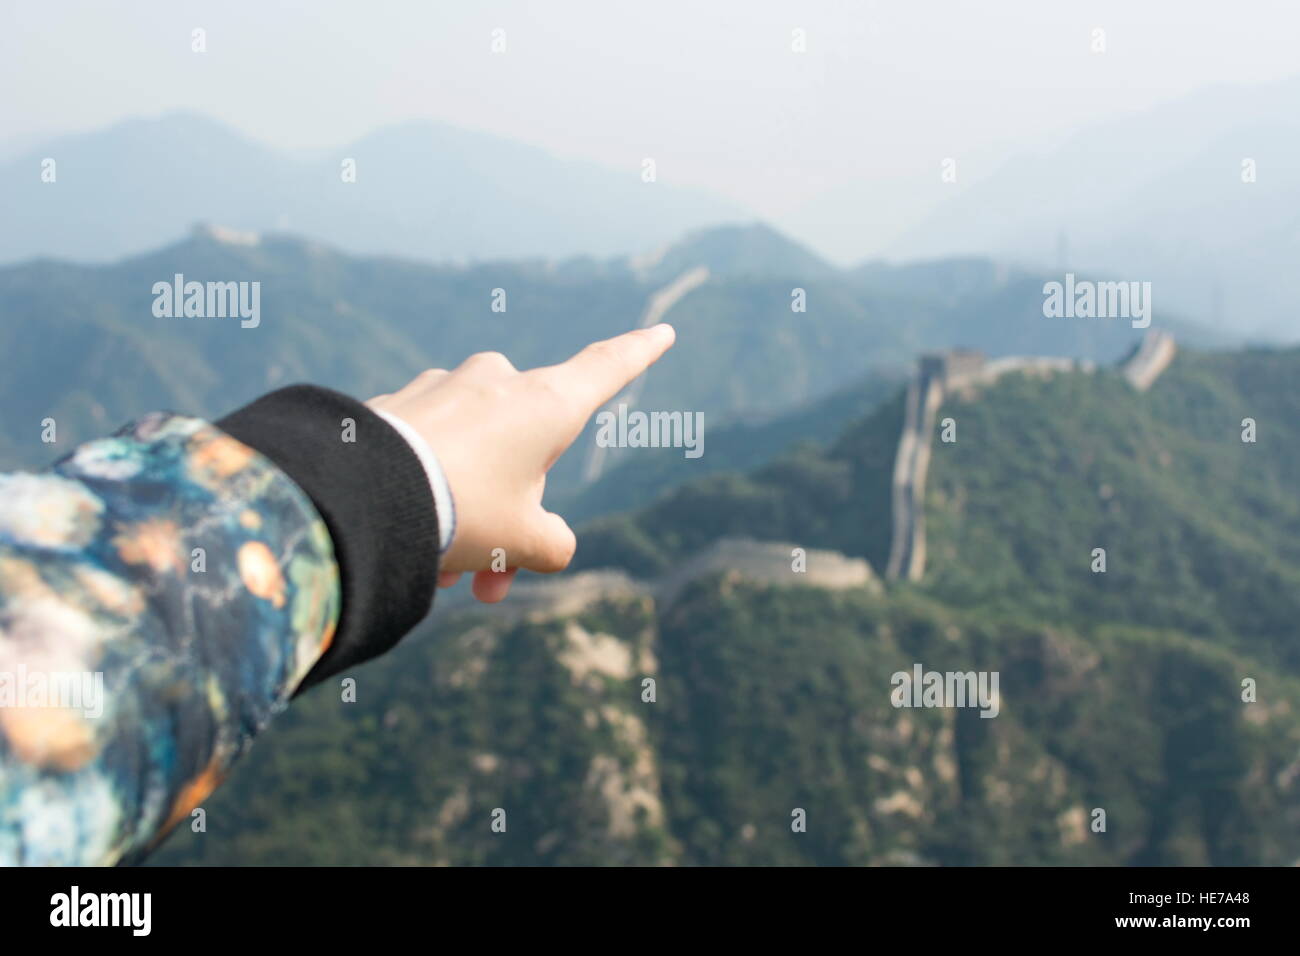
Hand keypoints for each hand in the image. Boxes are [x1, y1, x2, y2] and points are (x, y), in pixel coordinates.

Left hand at [367, 324, 675, 602]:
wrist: (360, 496)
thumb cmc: (463, 511)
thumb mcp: (525, 542)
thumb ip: (553, 544)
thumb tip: (548, 544)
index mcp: (547, 403)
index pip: (609, 368)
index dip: (640, 354)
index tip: (663, 331)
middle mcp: (499, 381)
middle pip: (528, 451)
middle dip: (514, 518)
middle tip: (491, 585)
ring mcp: (445, 387)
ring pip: (474, 457)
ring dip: (469, 517)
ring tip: (444, 576)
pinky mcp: (398, 403)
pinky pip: (429, 451)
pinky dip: (430, 492)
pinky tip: (408, 537)